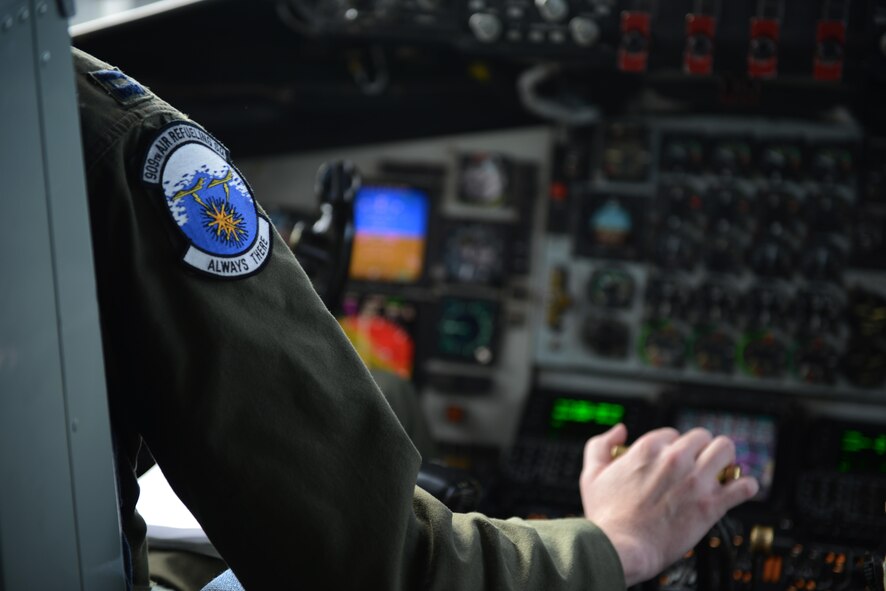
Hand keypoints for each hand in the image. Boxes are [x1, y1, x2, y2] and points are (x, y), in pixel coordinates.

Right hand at [580, 424, 758, 585]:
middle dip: (701, 449)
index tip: (673, 462)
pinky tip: (739, 490)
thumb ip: (601, 445)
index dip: (673, 448)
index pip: (673, 434)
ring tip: (721, 471)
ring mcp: (696, 480)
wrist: (621, 548)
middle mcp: (675, 459)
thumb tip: (619, 430)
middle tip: (699, 465)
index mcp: (648, 448)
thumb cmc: (606, 516)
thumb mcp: (591, 474)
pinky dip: (745, 486)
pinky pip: (743, 486)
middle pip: (702, 437)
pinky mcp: (711, 504)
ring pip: (726, 450)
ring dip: (725, 459)